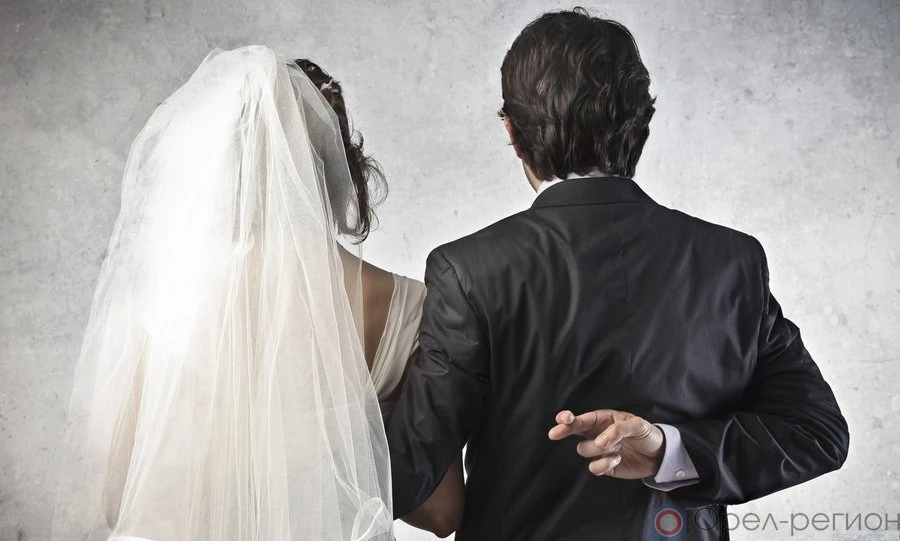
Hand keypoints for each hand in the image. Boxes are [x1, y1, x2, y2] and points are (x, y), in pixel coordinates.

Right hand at [548, 409, 664, 478]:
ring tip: (617, 447)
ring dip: (599, 449)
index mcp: (602, 420)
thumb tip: (601, 441)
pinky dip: (604, 464)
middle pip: (572, 431)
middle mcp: (596, 433)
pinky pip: (593, 467)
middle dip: (563, 430)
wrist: (658, 455)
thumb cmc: (646, 434)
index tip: (564, 419)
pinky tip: (617, 459)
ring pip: (583, 450)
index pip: (581, 418)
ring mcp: (598, 450)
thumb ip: (618, 429)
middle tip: (554, 434)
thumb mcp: (637, 425)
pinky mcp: (604, 466)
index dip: (568, 418)